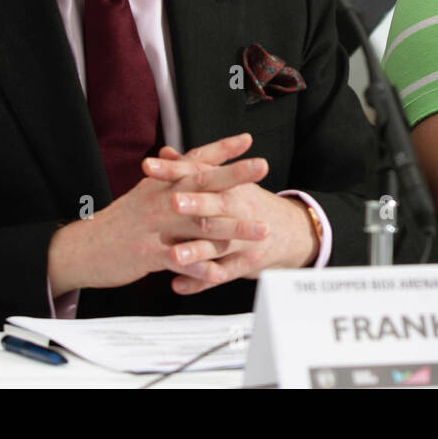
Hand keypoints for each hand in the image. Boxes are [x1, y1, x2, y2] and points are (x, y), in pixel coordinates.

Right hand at [46, 133, 271, 294]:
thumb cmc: (120, 221)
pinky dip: (201, 268)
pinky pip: (180, 261)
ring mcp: (155, 227)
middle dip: (235, 175)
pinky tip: (222, 273)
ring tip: (262, 230)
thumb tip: (188, 158)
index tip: (247, 139)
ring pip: (200, 224)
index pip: (193, 160)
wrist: (82, 248)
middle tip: (262, 166)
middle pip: (202, 183)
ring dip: (234, 227)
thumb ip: (169, 176)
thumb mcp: (144, 193)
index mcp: (160, 183)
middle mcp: (160, 200)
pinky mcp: (149, 254)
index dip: (220, 149)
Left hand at [143, 146, 319, 294]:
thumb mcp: (226, 182)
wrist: (289, 231)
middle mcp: (238, 208)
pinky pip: (221, 274)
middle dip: (195, 204)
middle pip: (215, 205)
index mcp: (228, 184)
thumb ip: (194, 169)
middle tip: (173, 202)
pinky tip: (178, 286)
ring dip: (195, 250)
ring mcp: (243, 238)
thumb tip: (165, 152)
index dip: (173, 169)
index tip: (148, 165)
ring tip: (174, 256)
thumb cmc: (248, 203)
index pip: (199, 172)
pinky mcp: (245, 263)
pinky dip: (199, 282)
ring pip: (218, 244)